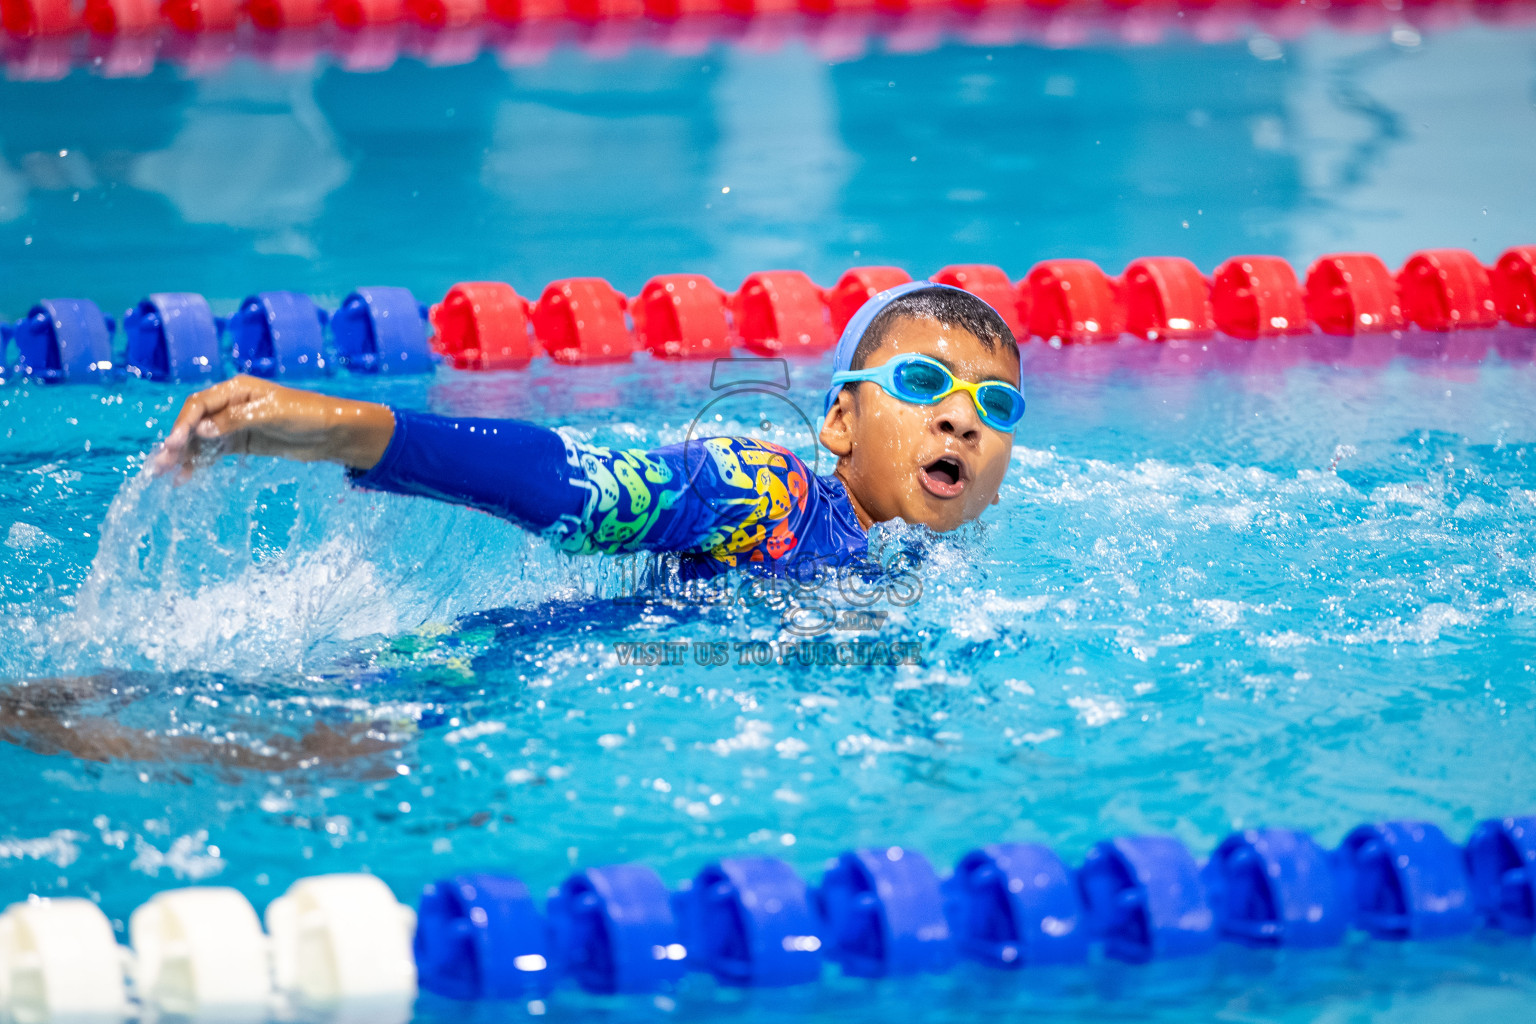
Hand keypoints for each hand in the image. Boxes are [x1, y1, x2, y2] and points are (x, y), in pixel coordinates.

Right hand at [152, 375, 394, 480]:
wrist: (333, 433)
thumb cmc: (307, 415)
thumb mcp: (272, 415)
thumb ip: (236, 421)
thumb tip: (201, 430)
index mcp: (236, 389)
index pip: (199, 405)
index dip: (183, 424)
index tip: (173, 445)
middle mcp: (231, 405)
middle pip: (194, 422)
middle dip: (175, 442)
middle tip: (159, 465)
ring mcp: (236, 425)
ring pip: (200, 439)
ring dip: (183, 455)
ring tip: (166, 475)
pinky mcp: (243, 443)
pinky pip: (214, 452)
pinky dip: (200, 463)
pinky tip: (186, 477)